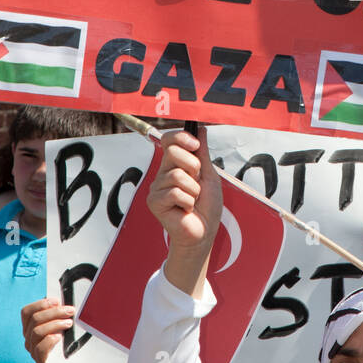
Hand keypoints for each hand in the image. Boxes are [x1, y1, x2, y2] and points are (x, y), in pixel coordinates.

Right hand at [21, 298, 74, 362]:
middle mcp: (28, 338)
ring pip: (37, 331)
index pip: (26, 312)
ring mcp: (32, 350)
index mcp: (30, 327)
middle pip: (35, 319)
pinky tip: (59, 337)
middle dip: (54, 312)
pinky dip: (50, 340)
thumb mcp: (60, 323)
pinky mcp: (40, 361)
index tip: (57, 301)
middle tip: (70, 311)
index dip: (41, 304)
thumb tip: (60, 300)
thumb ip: (57, 312)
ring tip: (68, 323)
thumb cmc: (66, 340)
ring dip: (55, 324)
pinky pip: (40, 348)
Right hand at [147, 125, 222, 259]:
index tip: (195, 145)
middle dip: (193, 165)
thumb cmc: (207, 207)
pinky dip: (188, 202)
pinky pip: (174, 192)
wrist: (204, 232)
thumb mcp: (209, 175)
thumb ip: (203, 154)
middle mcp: (163, 173)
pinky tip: (186, 209)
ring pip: (176, 175)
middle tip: (198, 182)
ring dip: (193, 189)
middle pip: (173, 152)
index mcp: (175, 164)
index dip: (181, 138)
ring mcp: (156, 187)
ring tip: (193, 200)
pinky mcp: (154, 202)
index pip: (169, 140)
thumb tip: (201, 129)